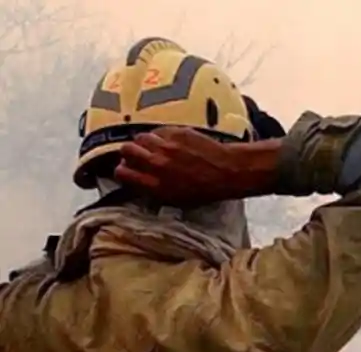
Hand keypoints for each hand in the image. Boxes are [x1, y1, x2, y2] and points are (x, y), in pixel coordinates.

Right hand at [114, 127, 280, 204]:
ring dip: (145, 143)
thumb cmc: (204, 190)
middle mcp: (156, 164)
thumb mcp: (175, 199)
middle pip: (126, 150)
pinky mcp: (176, 133)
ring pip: (141, 137)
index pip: (121, 173)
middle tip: (138, 156)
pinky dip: (160, 136)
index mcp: (155, 185)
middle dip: (129, 153)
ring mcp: (166, 146)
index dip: (122, 171)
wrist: (227, 171)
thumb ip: (152, 189)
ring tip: (155, 148)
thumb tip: (135, 179)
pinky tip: (170, 142)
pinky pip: (158, 131)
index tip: (127, 170)